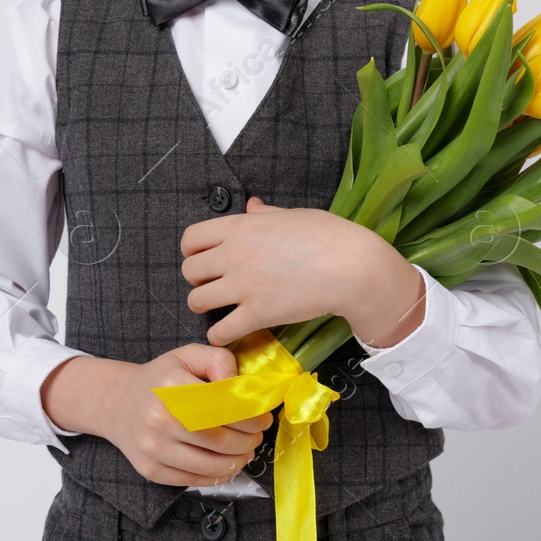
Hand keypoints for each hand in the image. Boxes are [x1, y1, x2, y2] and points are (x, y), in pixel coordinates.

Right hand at [43, 345, 273, 487]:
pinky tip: (227, 464)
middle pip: (219, 440)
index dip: (251, 416)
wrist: (118, 403)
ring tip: (246, 450)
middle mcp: (159, 419)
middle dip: (248, 440)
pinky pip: (193, 481)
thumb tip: (239, 384)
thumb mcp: (187, 355)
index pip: (224, 407)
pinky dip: (217, 476)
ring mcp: (152, 448)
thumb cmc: (161, 378)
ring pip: (209, 465)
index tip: (263, 417)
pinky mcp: (150, 470)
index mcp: (171, 387)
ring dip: (237, 461)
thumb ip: (218, 360)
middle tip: (257, 435)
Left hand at [180, 196, 421, 347]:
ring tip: (220, 308)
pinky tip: (229, 332)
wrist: (351, 266)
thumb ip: (265, 213)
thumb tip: (252, 206)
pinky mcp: (257, 314)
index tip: (204, 258)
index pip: (191, 238)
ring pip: (196, 301)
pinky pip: (220, 331)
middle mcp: (234, 255)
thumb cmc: (328, 235)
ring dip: (204, 306)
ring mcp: (243, 286)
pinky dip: (219, 334)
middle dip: (198, 279)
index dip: (192, 250)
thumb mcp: (292, 215)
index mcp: (240, 227)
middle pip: (189, 270)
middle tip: (215, 284)